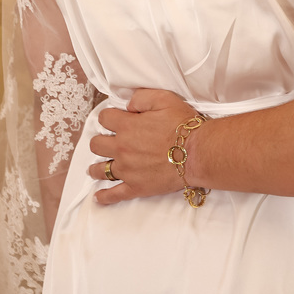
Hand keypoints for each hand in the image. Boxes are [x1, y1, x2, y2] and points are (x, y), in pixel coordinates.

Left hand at [87, 88, 198, 204]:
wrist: (196, 152)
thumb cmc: (183, 125)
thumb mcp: (165, 99)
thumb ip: (141, 97)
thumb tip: (128, 104)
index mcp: (127, 126)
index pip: (104, 118)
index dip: (108, 117)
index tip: (113, 119)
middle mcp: (122, 148)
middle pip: (96, 145)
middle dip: (100, 141)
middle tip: (107, 142)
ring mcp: (127, 170)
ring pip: (100, 170)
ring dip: (97, 167)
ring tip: (97, 167)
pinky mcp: (135, 187)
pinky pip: (113, 194)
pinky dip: (104, 196)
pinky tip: (99, 196)